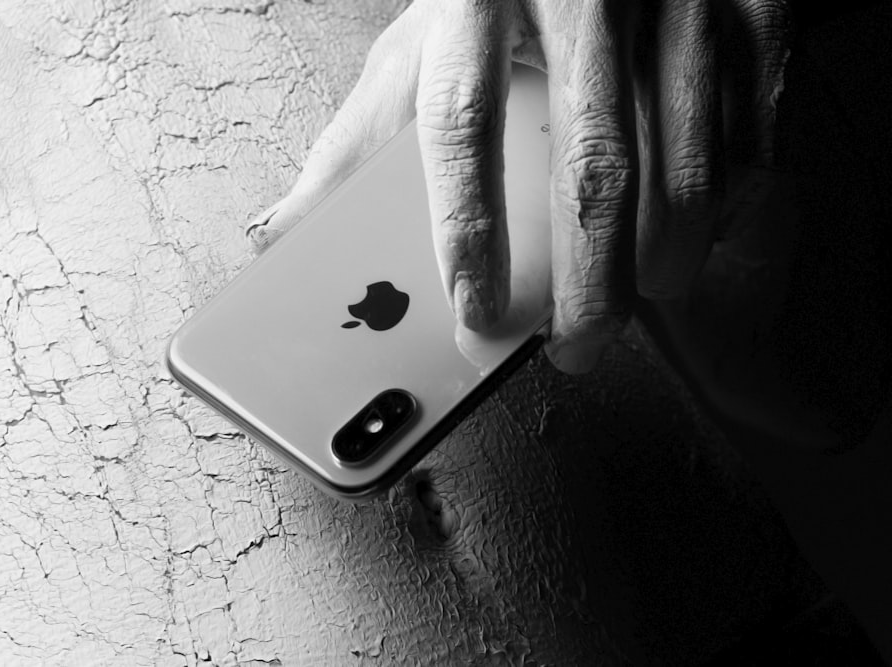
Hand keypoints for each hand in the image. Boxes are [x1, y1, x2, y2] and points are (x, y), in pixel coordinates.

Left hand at [245, 0, 790, 372]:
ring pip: (685, 162)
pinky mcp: (744, 9)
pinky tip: (698, 230)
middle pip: (592, 167)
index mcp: (470, 5)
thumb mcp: (408, 57)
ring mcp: (670, 1)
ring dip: (665, 258)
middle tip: (573, 350)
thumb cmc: (485, 0)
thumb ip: (350, 151)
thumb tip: (272, 241)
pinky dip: (731, 199)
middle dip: (590, 285)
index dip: (470, 237)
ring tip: (640, 304)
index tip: (476, 323)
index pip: (462, 129)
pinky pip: (750, 128)